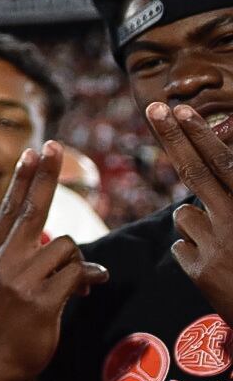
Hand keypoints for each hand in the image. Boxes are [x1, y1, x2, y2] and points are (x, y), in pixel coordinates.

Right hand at [0, 141, 109, 380]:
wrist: (0, 365)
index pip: (10, 208)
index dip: (24, 177)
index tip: (34, 149)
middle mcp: (2, 262)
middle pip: (31, 210)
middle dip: (43, 176)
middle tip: (54, 146)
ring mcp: (19, 281)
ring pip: (67, 247)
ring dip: (77, 264)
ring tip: (72, 284)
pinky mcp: (40, 300)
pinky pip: (78, 274)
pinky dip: (87, 281)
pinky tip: (84, 293)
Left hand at [148, 102, 232, 317]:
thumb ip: (232, 192)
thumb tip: (221, 159)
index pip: (224, 163)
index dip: (200, 135)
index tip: (179, 110)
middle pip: (196, 172)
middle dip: (174, 137)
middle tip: (154, 107)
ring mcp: (218, 247)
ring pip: (184, 216)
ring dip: (196, 223)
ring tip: (225, 246)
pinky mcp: (201, 273)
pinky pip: (181, 247)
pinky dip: (192, 251)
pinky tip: (217, 267)